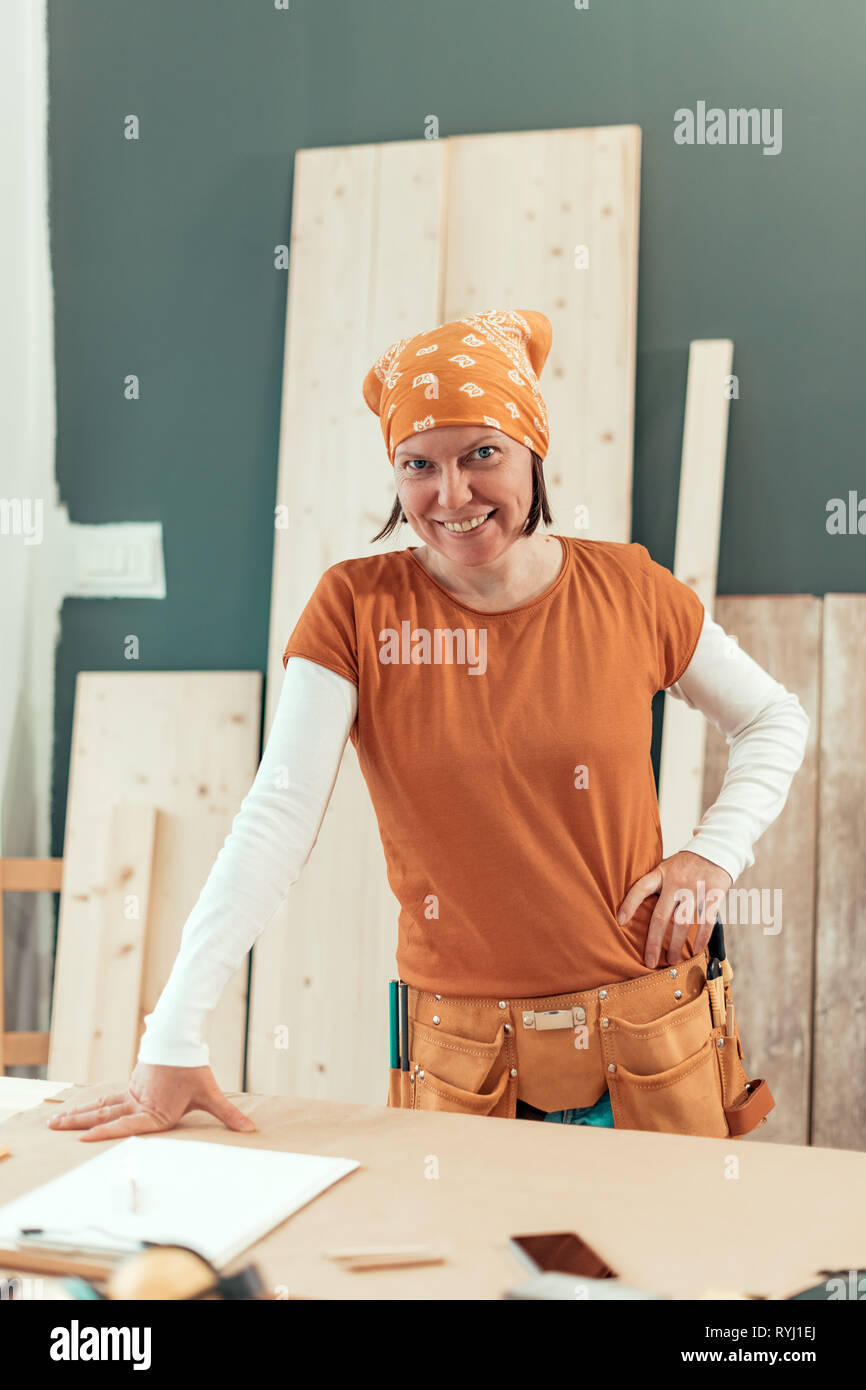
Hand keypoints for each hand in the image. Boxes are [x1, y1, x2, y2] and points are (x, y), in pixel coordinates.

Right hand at [47, 1062, 257, 1142]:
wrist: (181, 1036)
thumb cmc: (193, 1068)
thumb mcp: (210, 1093)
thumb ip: (228, 1115)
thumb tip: (251, 1130)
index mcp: (154, 1110)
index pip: (126, 1125)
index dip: (105, 1133)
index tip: (83, 1138)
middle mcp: (138, 1102)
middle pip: (104, 1114)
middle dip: (78, 1123)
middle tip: (53, 1128)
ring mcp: (133, 1092)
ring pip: (102, 1105)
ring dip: (80, 1113)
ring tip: (56, 1121)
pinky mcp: (133, 1085)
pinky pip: (109, 1098)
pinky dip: (92, 1104)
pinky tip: (82, 1110)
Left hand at [616, 851, 732, 969]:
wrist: (717, 848)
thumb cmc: (687, 863)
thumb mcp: (667, 866)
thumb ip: (656, 883)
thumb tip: (633, 908)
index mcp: (662, 873)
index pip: (640, 888)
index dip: (628, 905)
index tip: (619, 922)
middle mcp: (677, 881)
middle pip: (661, 916)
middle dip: (654, 942)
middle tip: (649, 961)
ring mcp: (696, 888)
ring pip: (682, 922)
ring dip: (676, 945)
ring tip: (671, 961)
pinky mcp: (714, 894)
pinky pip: (707, 921)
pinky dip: (701, 938)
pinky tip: (695, 950)